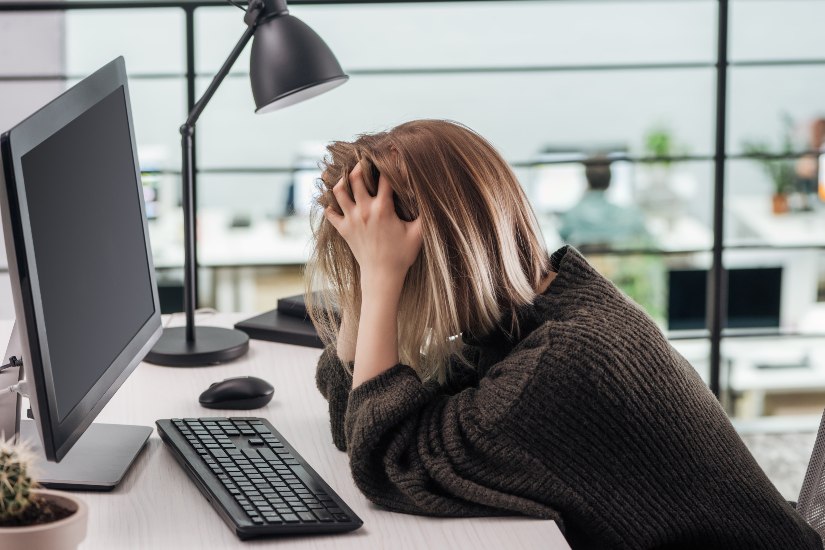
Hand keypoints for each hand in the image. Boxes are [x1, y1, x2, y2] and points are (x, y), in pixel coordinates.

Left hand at [324, 162, 422, 286]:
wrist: (382, 276)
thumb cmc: (402, 256)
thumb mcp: (419, 234)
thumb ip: (426, 214)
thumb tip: (434, 197)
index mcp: (383, 208)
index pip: (385, 177)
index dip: (389, 162)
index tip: (392, 153)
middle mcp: (364, 210)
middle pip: (355, 178)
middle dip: (359, 166)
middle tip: (365, 161)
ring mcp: (351, 219)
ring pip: (338, 192)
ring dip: (342, 181)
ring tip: (349, 177)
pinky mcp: (343, 230)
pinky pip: (330, 213)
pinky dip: (331, 205)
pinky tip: (338, 201)